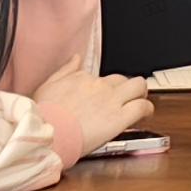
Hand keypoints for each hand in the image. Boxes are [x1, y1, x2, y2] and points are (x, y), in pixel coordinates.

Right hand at [33, 64, 154, 161]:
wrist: (45, 133)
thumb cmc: (43, 115)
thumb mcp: (47, 86)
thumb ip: (64, 70)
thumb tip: (75, 58)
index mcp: (83, 78)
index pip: (103, 78)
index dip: (107, 88)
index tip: (106, 96)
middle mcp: (99, 86)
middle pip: (123, 79)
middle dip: (127, 88)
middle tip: (128, 99)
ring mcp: (111, 100)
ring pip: (138, 86)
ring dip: (141, 93)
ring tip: (141, 102)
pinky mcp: (119, 117)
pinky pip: (142, 107)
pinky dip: (148, 109)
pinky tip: (146, 114)